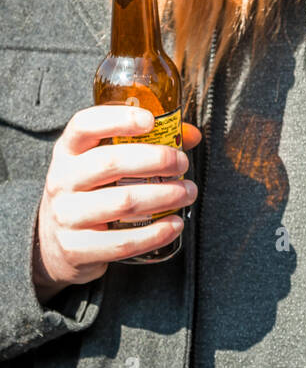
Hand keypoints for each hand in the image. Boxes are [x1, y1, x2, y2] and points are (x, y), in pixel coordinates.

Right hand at [33, 107, 200, 303]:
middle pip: (110, 162)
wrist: (54, 244)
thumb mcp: (102, 163)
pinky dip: (155, 233)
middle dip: (156, 159)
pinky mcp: (76, 248)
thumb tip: (190, 136)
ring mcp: (66, 215)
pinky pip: (122, 242)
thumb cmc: (90, 192)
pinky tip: (175, 224)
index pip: (84, 124)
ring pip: (122, 202)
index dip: (118, 118)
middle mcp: (61, 180)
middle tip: (182, 163)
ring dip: (164, 196)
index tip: (150, 121)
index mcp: (68, 150)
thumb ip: (144, 144)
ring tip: (188, 193)